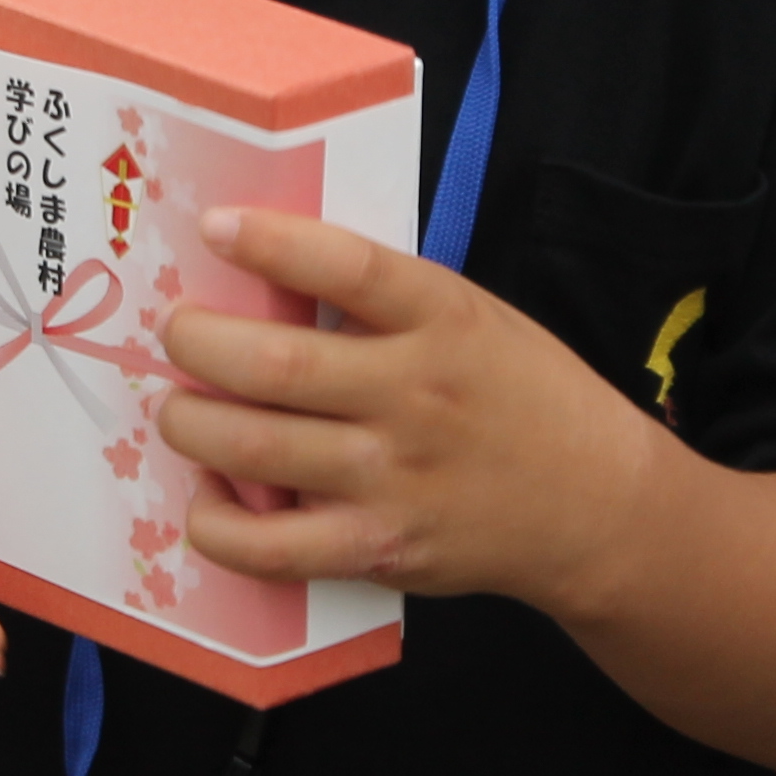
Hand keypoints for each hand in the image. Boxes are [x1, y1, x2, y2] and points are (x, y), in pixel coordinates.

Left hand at [151, 206, 661, 616]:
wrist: (597, 505)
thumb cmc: (522, 395)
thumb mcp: (473, 319)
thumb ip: (387, 302)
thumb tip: (269, 276)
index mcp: (443, 317)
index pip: (347, 267)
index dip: (270, 243)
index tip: (214, 227)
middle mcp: (414, 395)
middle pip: (273, 366)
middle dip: (195, 343)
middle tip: (177, 334)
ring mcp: (393, 478)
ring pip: (253, 448)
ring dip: (189, 424)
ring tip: (180, 410)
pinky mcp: (379, 548)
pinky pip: (270, 547)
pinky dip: (217, 523)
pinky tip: (211, 494)